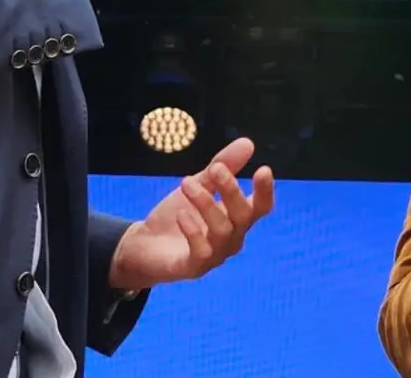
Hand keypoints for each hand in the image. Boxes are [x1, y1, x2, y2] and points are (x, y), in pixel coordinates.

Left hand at [108, 137, 274, 290]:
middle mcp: (232, 238)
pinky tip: (182, 214)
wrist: (146, 245)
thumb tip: (248, 143)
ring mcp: (215, 255)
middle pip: (242, 216)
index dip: (265, 191)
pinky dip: (194, 231)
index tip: (263, 169)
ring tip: (186, 183)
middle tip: (216, 169)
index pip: (260, 207)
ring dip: (206, 203)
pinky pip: (201, 251)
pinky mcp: (195, 267)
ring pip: (222, 230)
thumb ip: (222, 167)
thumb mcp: (198, 185)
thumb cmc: (179, 215)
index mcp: (237, 218)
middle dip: (231, 190)